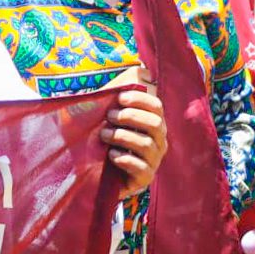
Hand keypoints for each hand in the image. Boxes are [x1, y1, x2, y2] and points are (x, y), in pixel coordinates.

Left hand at [102, 68, 167, 198]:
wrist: (95, 177)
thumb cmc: (103, 142)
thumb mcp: (105, 119)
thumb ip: (110, 100)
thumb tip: (122, 73)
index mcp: (152, 124)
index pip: (157, 106)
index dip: (140, 100)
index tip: (119, 98)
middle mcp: (158, 141)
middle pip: (155, 123)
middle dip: (130, 117)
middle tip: (109, 117)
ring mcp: (153, 162)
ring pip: (147, 144)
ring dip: (123, 136)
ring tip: (104, 134)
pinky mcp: (144, 180)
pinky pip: (141, 168)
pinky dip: (125, 159)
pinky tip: (111, 155)